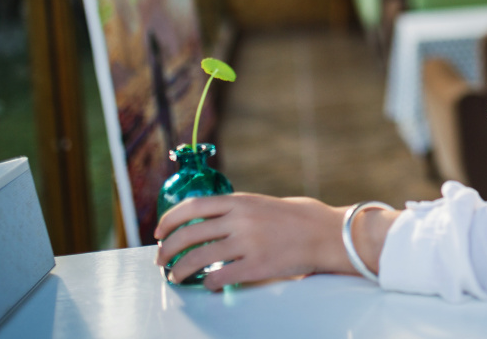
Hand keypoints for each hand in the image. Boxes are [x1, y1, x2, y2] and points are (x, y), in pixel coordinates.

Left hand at [154, 193, 347, 289]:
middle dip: (168, 249)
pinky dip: (208, 284)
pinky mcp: (257, 267)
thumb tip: (211, 221)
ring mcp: (247, 244)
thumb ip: (238, 210)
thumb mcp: (264, 203)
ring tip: (176, 276)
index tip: (159, 232)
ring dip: (181, 270)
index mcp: (240, 201)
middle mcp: (240, 220)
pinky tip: (208, 285)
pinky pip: (220, 278)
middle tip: (161, 259)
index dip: (169, 220)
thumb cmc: (299, 217)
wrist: (327, 233)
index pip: (192, 207)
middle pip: (188, 234)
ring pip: (199, 259)